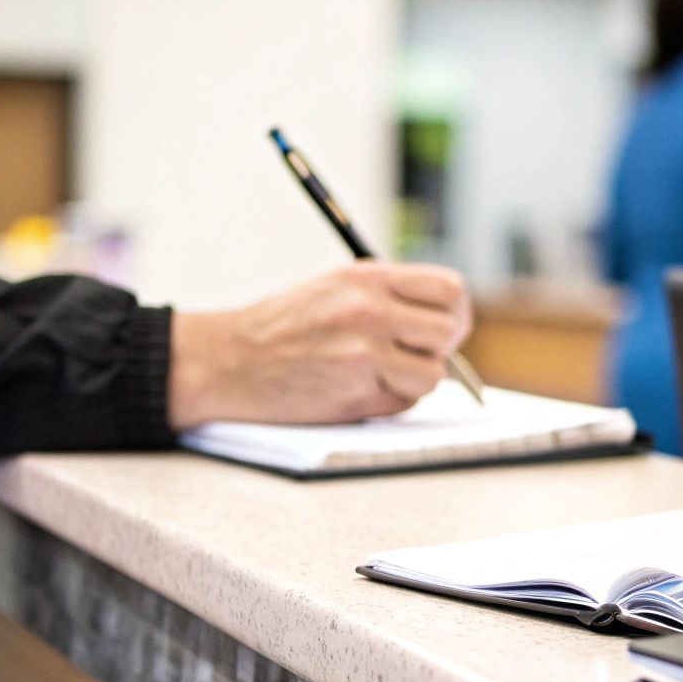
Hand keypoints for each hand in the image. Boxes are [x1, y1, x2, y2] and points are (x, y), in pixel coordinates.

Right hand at [167, 261, 472, 429]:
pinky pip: (405, 403)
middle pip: (449, 332)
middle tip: (415, 353)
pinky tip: (358, 388)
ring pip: (434, 374)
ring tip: (379, 371)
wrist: (229, 361)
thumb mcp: (337, 287)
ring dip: (415, 379)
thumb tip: (448, 318)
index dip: (454, 313)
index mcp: (368, 278)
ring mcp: (364, 355)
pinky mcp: (356, 394)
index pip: (450, 290)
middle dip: (440, 347)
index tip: (443, 326)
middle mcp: (370, 312)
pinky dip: (391, 400)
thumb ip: (390, 295)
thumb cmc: (285, 326)